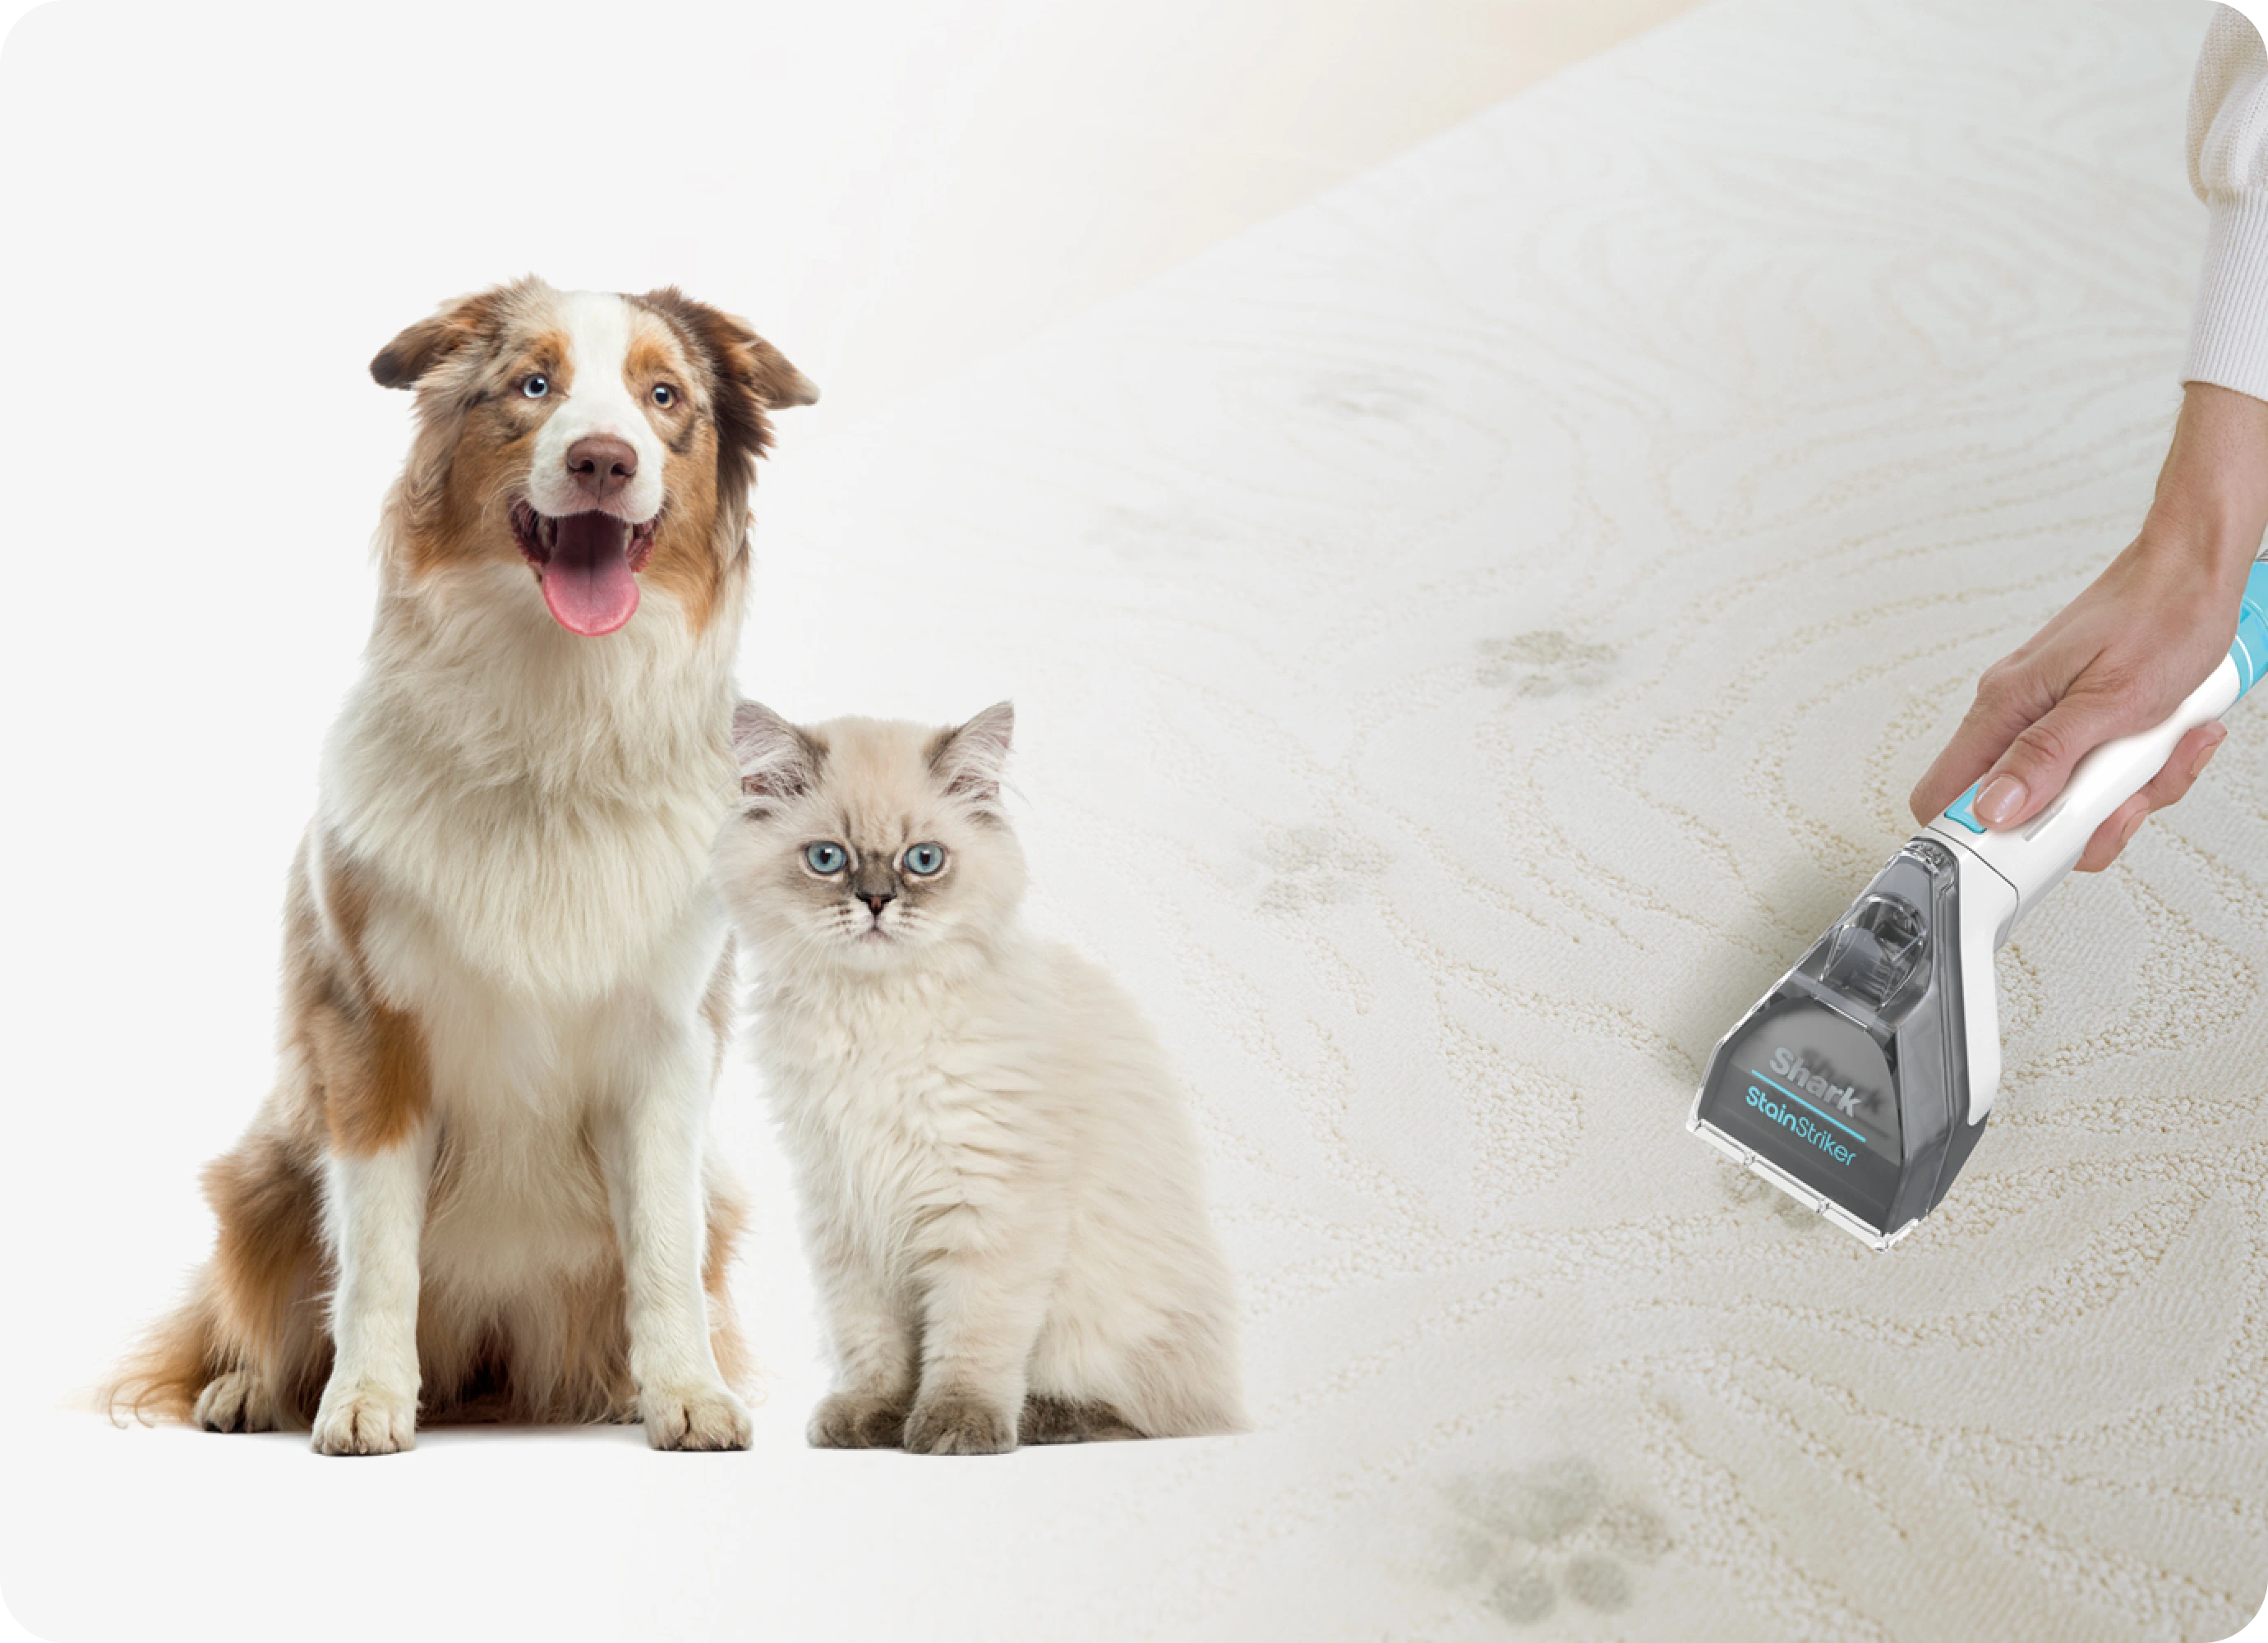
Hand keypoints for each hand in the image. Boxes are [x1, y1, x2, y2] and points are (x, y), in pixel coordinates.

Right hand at [1909, 384, 2267, 869]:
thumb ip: (2046, 758)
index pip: (1944, 796)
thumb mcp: (2112, 700)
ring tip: (2159, 756)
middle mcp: (2015, 712)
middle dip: (2083, 820)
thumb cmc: (2161, 614)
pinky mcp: (2079, 715)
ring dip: (2125, 791)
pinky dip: (2138, 768)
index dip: (1979, 838)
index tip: (2030, 849)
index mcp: (2003, 707)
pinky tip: (2165, 741)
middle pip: (2017, 810)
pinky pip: (2096, 770)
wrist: (2197, 569)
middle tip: (2121, 802)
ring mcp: (2047, 715)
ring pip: (2067, 795)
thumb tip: (1992, 808)